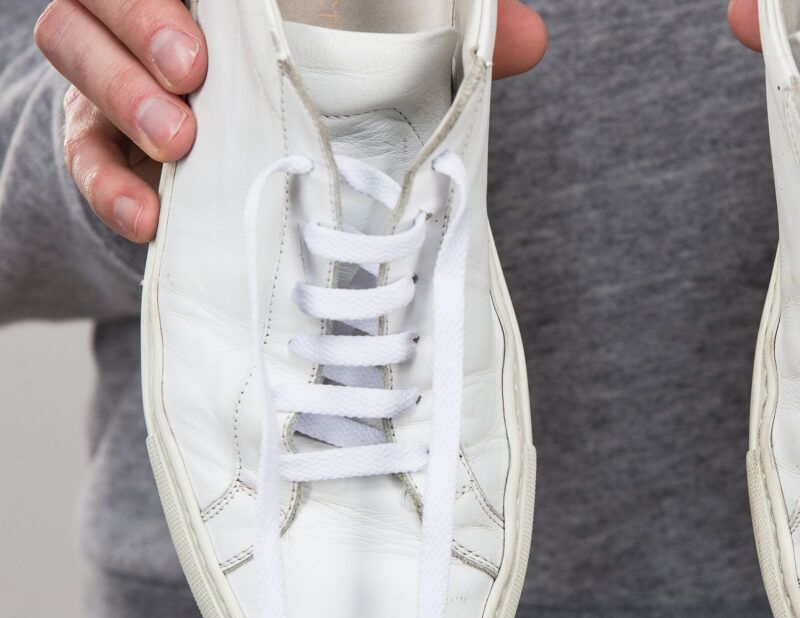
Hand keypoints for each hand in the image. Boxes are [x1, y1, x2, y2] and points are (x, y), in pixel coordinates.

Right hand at [34, 0, 546, 243]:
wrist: (238, 159)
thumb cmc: (309, 88)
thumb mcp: (363, 60)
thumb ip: (438, 43)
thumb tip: (527, 37)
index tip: (216, 17)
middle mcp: (153, 18)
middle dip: (141, 26)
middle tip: (196, 74)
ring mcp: (118, 78)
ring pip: (76, 53)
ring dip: (122, 96)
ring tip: (182, 141)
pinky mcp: (100, 148)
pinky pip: (80, 156)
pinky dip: (109, 186)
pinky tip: (149, 218)